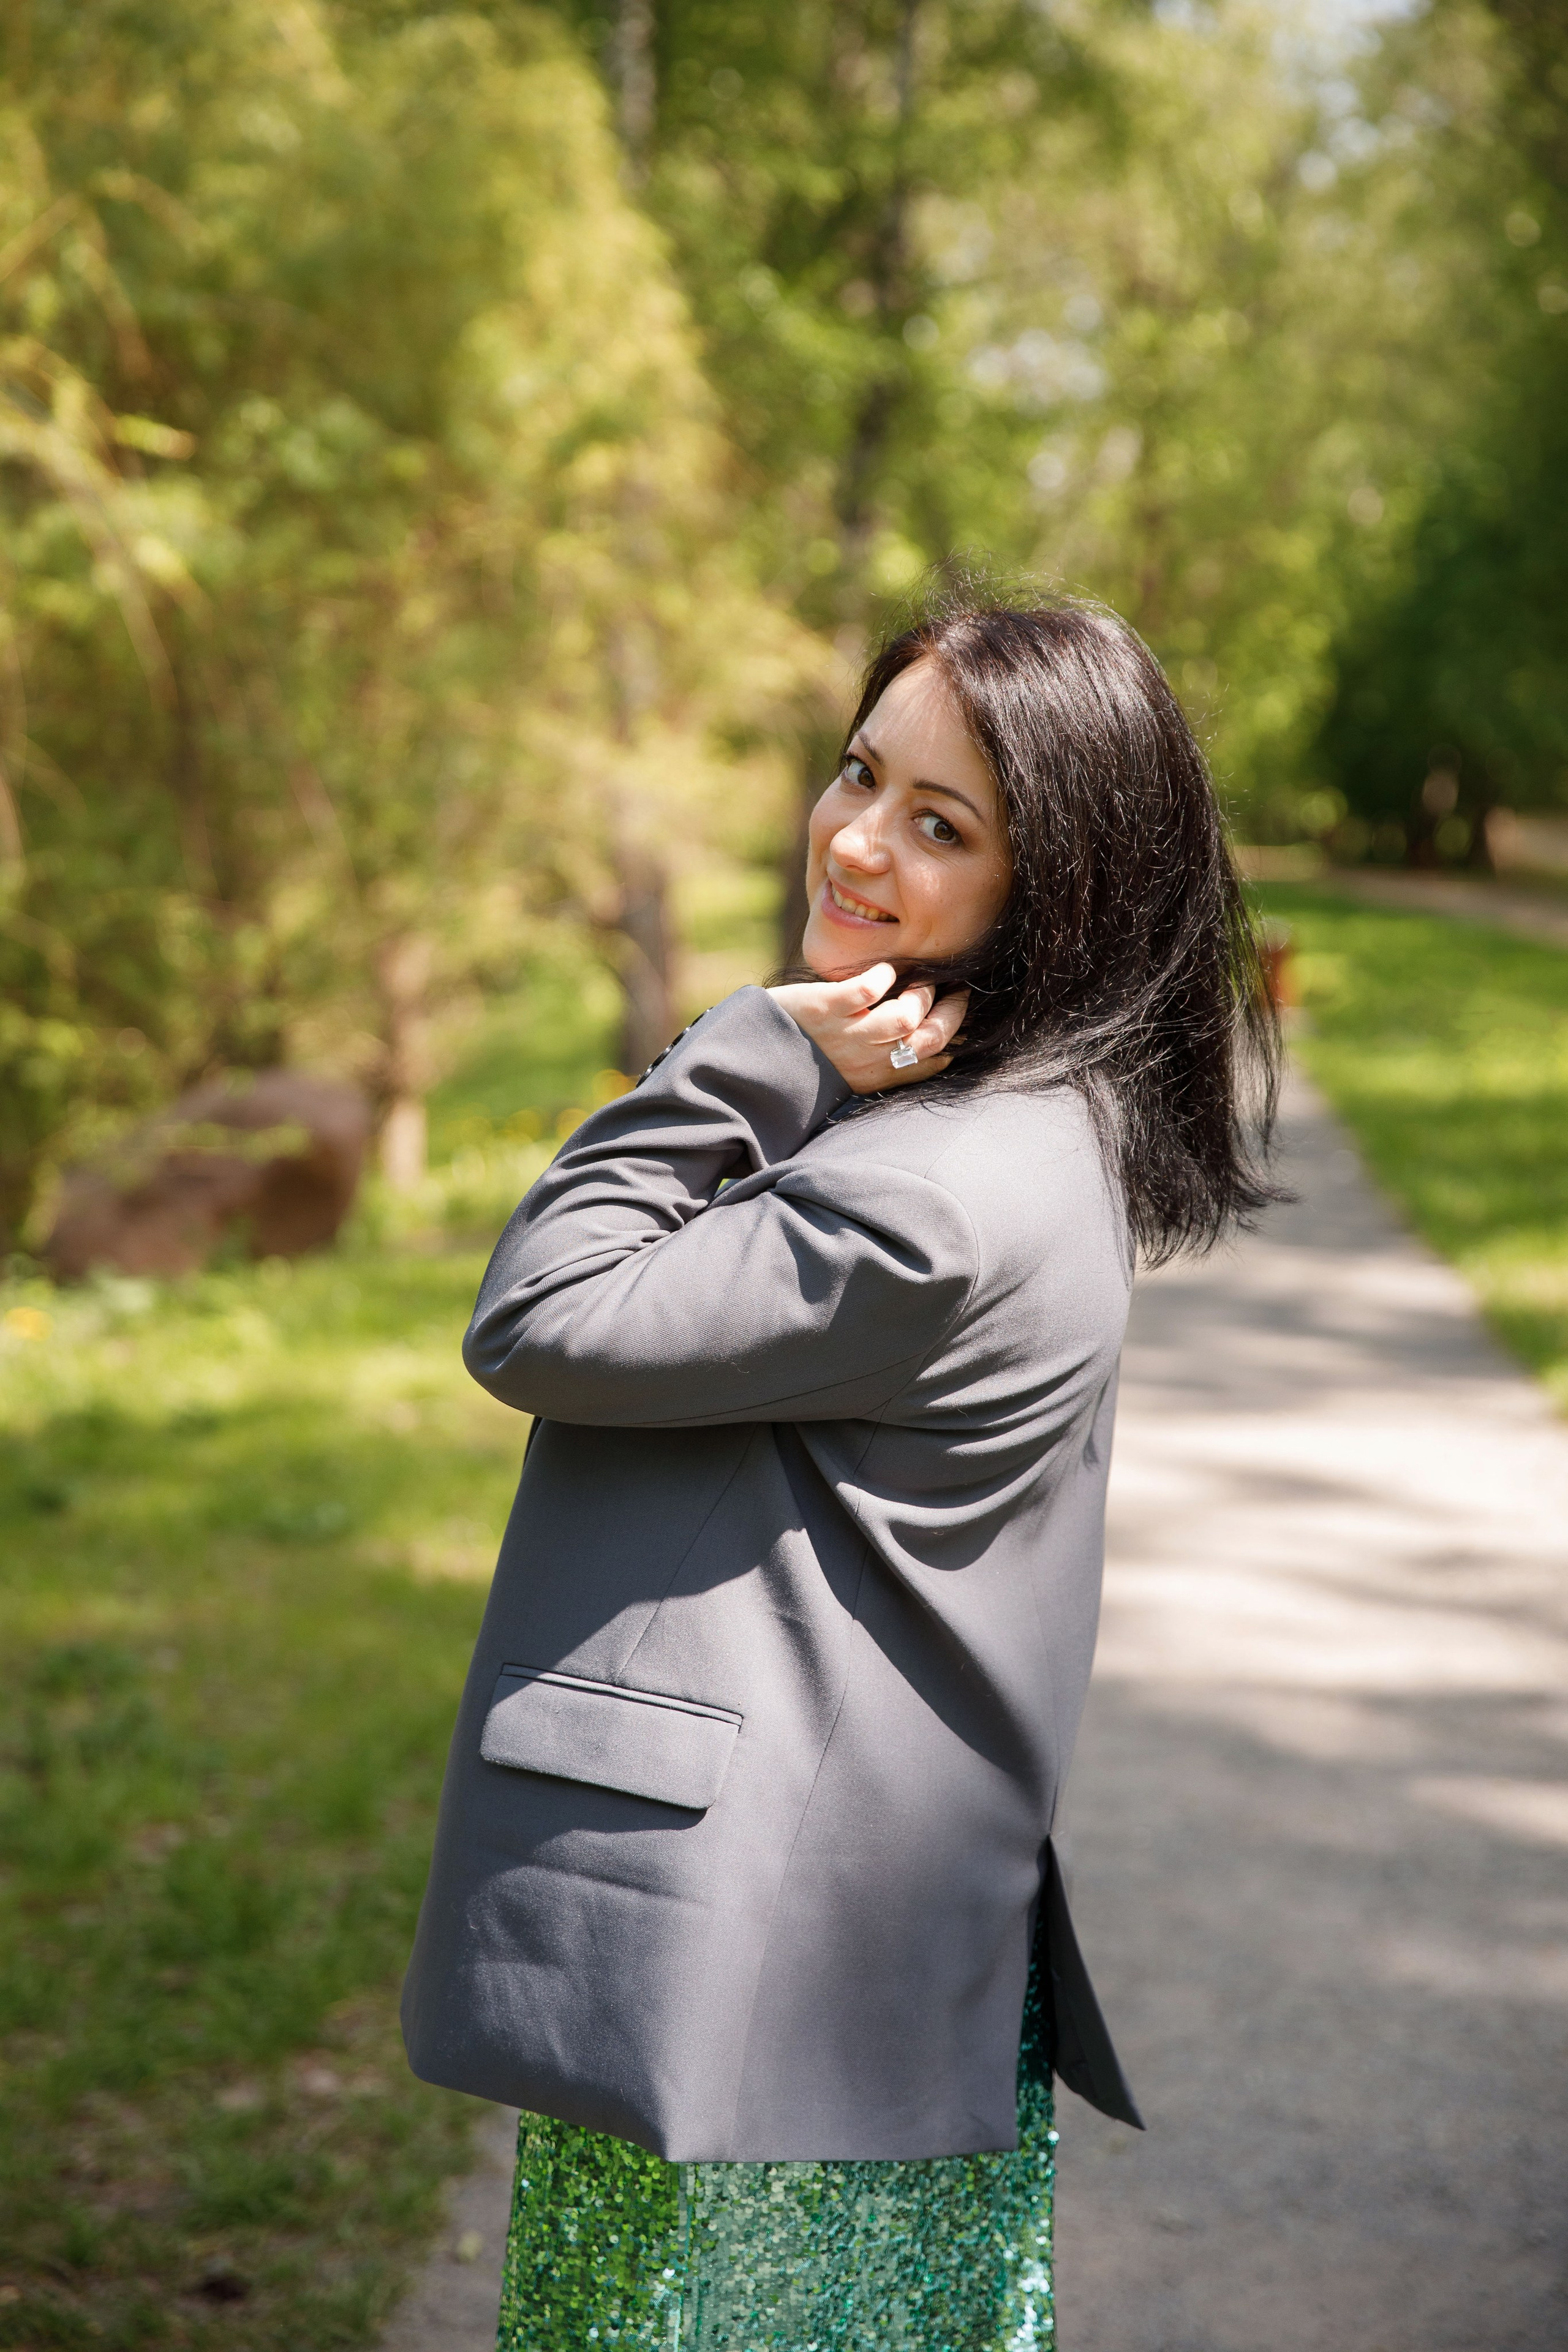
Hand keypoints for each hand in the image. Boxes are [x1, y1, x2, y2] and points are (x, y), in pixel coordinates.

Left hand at [768, 963, 968, 1095]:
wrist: (750, 1054)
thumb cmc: (805, 1056)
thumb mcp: (849, 1070)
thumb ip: (884, 1060)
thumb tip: (931, 1047)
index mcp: (874, 1077)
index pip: (930, 1062)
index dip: (953, 1035)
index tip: (958, 1013)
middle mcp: (865, 1060)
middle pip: (928, 1039)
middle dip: (951, 1012)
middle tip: (954, 990)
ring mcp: (846, 1034)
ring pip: (905, 1015)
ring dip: (919, 992)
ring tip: (915, 981)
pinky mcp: (825, 1007)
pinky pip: (869, 989)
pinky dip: (883, 975)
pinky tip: (882, 970)